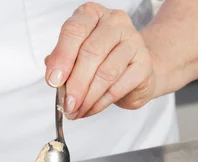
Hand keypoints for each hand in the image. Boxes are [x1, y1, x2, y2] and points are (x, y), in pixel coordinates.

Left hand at [45, 2, 160, 118]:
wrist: (135, 70)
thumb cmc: (100, 60)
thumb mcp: (75, 57)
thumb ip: (62, 63)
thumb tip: (54, 78)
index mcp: (91, 15)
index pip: (74, 30)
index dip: (62, 57)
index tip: (53, 81)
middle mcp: (114, 22)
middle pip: (91, 53)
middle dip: (75, 84)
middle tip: (66, 104)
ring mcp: (133, 41)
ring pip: (105, 73)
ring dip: (87, 97)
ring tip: (76, 111)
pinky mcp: (144, 64)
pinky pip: (118, 88)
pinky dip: (100, 103)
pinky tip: (90, 110)